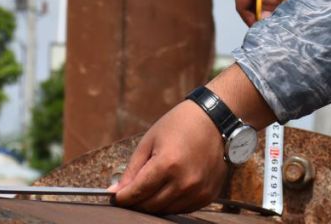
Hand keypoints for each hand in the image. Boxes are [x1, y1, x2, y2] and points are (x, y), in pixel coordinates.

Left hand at [109, 100, 227, 213]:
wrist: (215, 120)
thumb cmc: (179, 125)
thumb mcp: (149, 141)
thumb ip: (132, 170)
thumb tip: (115, 192)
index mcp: (167, 164)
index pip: (138, 192)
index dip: (122, 198)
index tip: (115, 197)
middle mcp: (184, 182)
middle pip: (150, 206)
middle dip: (136, 201)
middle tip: (131, 193)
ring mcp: (198, 191)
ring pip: (166, 211)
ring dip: (154, 203)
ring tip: (151, 188)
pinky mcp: (208, 196)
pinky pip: (183, 209)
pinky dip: (172, 203)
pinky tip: (169, 188)